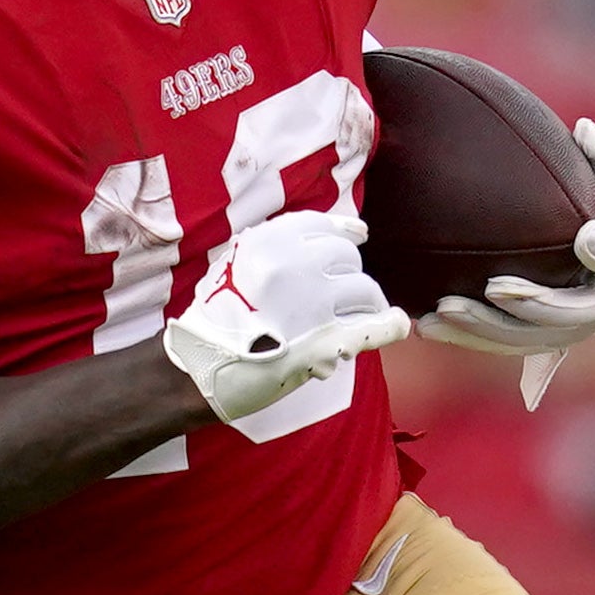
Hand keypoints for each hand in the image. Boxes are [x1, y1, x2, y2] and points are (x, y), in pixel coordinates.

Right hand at [164, 206, 407, 423]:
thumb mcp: (235, 262)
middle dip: (347, 276)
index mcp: (271, 242)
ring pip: (365, 291)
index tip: (358, 236)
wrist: (197, 368)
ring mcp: (315, 303)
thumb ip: (276, 247)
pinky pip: (374, 327)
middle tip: (339, 297)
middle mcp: (297, 265)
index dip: (344, 232)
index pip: (324, 226)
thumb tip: (335, 233)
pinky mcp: (327, 341)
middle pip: (347, 259)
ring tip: (354, 317)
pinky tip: (397, 323)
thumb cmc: (214, 317)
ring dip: (365, 304)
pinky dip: (390, 325)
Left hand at [422, 117, 594, 358]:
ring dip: (483, 329)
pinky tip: (425, 325)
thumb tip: (586, 130)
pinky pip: (495, 345)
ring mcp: (561, 333)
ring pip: (522, 340)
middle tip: (494, 287)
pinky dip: (462, 337)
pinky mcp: (527, 341)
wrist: (561, 240)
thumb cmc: (584, 201)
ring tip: (444, 309)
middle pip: (566, 318)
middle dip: (530, 304)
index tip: (586, 234)